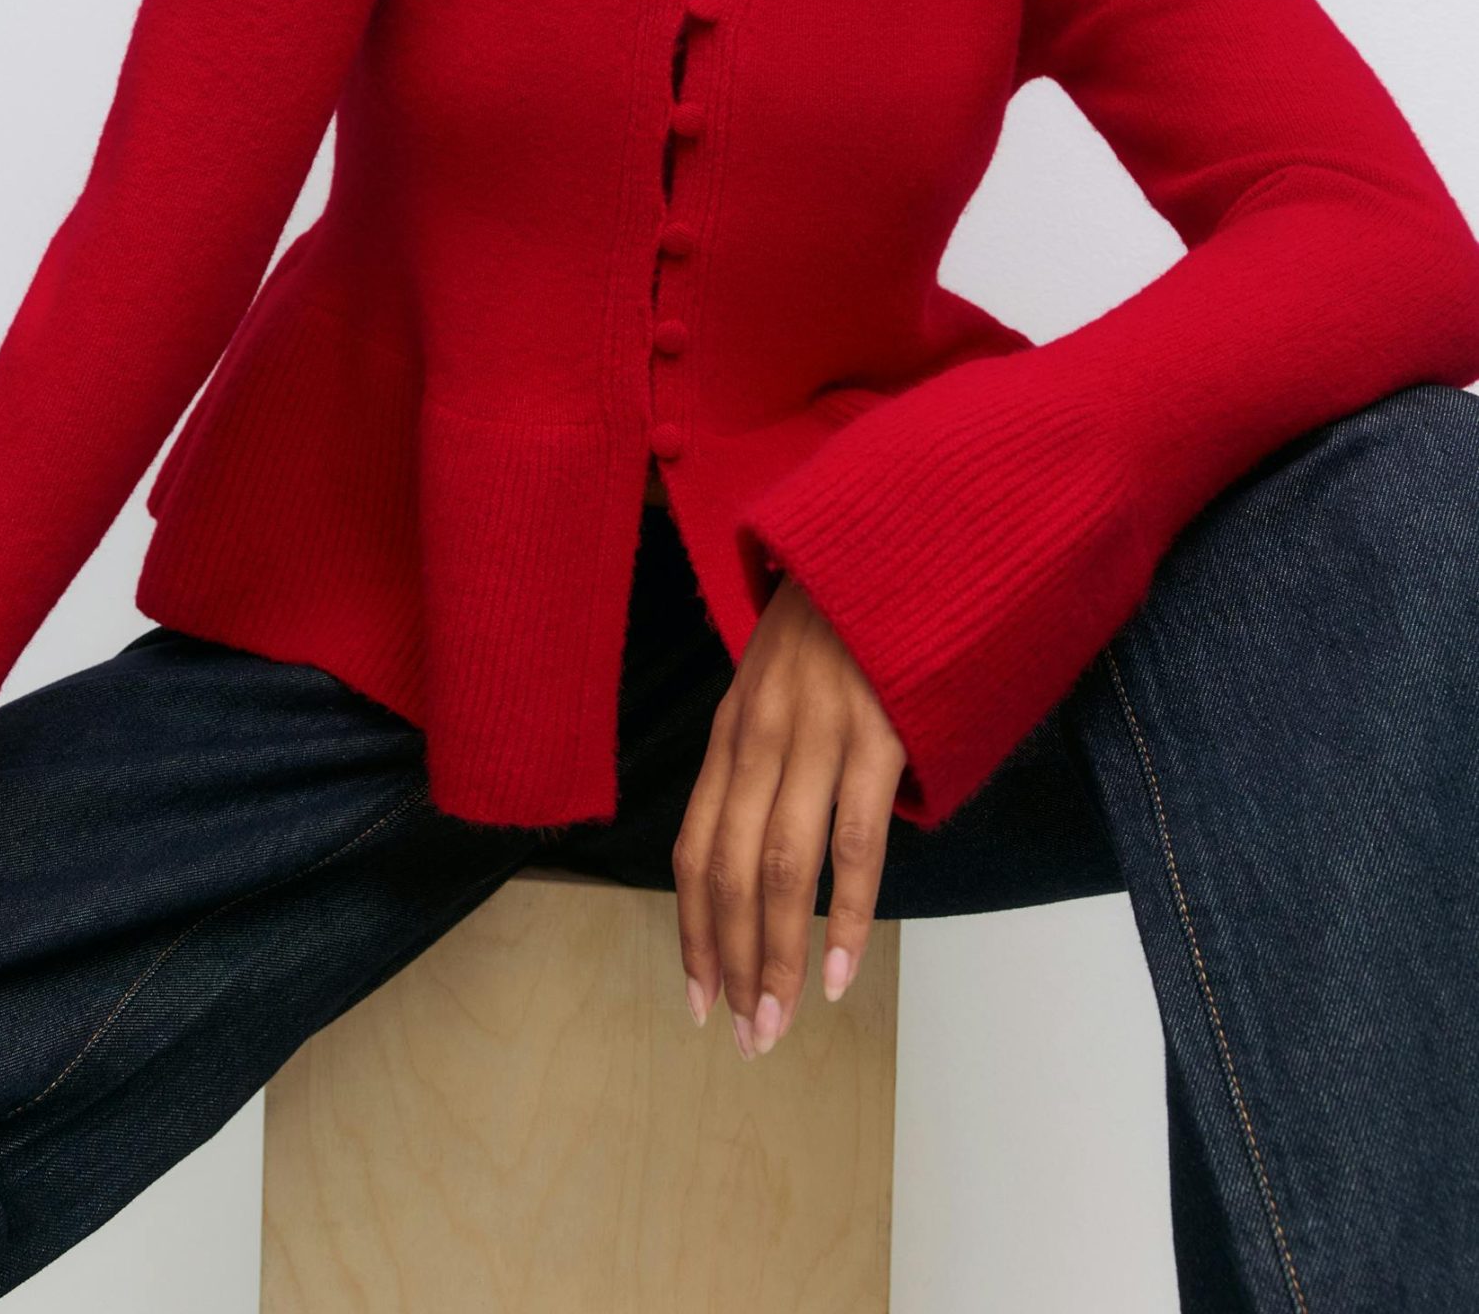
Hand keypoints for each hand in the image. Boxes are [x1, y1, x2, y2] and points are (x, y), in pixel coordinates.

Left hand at [672, 567, 905, 1056]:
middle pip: (729, 871)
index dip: (691, 930)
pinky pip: (854, 841)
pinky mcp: (877, 735)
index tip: (695, 997)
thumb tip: (754, 848)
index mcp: (731, 731)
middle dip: (731, 963)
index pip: (693, 849)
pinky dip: (847, 915)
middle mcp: (760, 737)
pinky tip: (842, 971)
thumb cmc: (835, 626)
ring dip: (777, 956)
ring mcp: (817, 736)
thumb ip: (761, 757)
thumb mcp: (775, 684)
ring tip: (779, 1021)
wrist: (888, 541)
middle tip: (740, 1037)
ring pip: (781, 868)